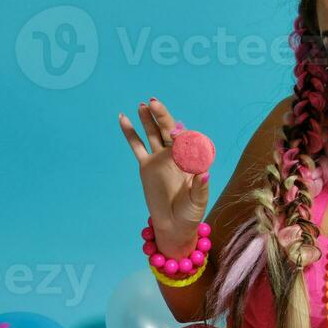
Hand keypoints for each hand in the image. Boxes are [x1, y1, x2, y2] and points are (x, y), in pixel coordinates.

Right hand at [120, 98, 209, 255]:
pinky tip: (123, 118)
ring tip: (142, 105)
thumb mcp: (198, 201)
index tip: (175, 132)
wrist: (173, 224)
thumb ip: (200, 187)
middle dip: (162, 116)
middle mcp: (175, 155)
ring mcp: (160, 158)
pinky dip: (130, 132)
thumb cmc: (190, 213)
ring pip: (152, 134)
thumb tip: (205, 173)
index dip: (181, 134)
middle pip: (167, 130)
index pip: (186, 141)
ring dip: (148, 119)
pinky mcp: (146, 165)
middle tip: (154, 102)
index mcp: (191, 159)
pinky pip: (136, 146)